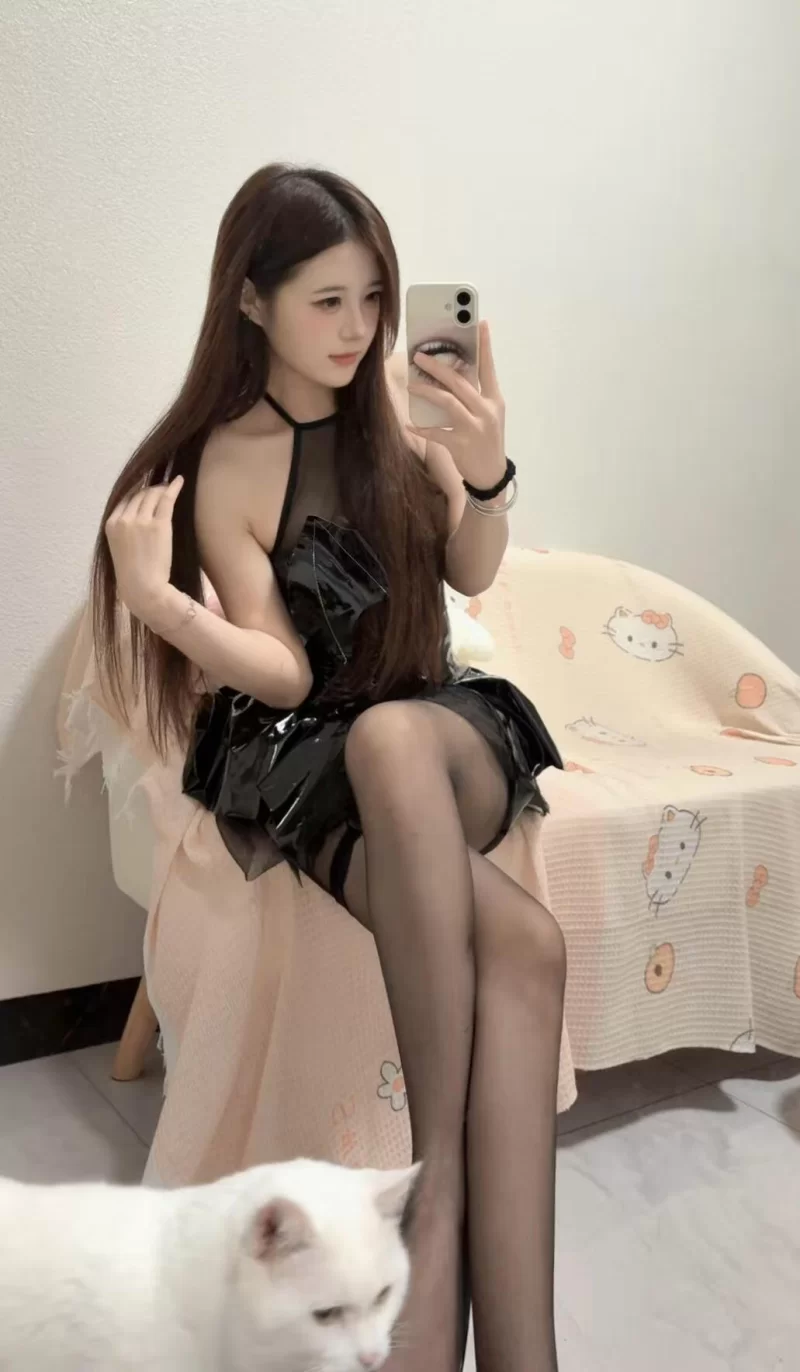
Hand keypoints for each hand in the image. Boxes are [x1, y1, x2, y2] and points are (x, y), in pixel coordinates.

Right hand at [105, 476, 183, 620]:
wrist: (143, 589)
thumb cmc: (133, 577)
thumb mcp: (119, 551)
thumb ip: (123, 534)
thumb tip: (133, 523)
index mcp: (110, 525)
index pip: (124, 501)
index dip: (136, 494)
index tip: (145, 492)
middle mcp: (124, 519)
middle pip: (138, 496)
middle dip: (149, 490)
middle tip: (160, 489)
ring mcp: (141, 520)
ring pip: (151, 495)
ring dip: (160, 489)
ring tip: (168, 487)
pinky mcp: (159, 525)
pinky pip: (166, 500)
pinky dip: (173, 488)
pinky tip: (180, 481)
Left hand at [407, 320, 505, 489]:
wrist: (492, 475)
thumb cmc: (487, 441)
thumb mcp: (489, 415)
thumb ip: (475, 396)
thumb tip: (452, 375)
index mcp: (494, 400)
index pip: (488, 369)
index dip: (485, 346)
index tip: (480, 323)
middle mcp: (485, 411)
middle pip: (460, 382)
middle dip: (438, 367)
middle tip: (419, 357)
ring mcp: (473, 428)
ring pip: (448, 402)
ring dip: (427, 392)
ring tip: (411, 385)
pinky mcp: (460, 445)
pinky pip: (436, 433)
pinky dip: (421, 428)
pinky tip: (409, 423)